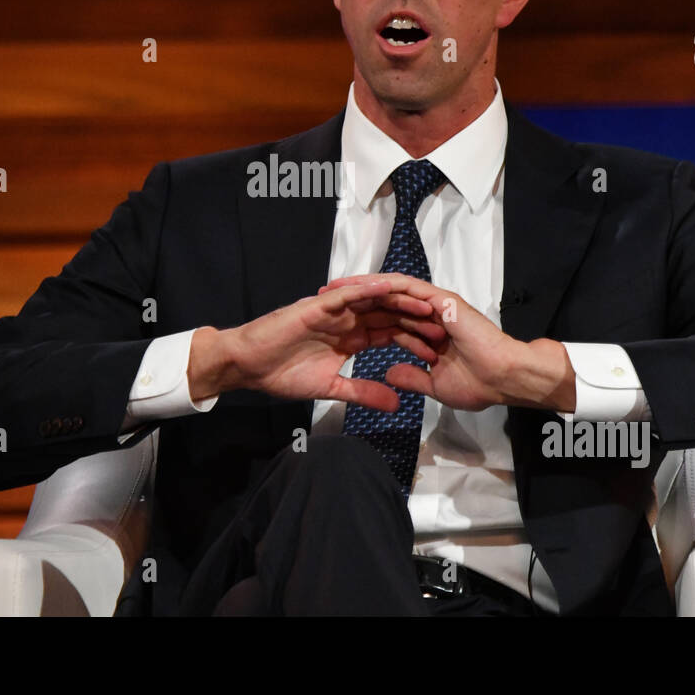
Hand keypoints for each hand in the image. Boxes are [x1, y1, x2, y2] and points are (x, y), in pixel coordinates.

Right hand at [209, 278, 445, 411]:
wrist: (250, 365)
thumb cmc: (282, 374)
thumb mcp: (332, 389)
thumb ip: (363, 392)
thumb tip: (396, 404)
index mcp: (351, 338)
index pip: (390, 334)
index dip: (414, 340)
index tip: (440, 351)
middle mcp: (347, 320)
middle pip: (390, 314)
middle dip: (417, 320)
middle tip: (445, 327)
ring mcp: (334, 310)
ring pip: (374, 300)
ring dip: (401, 301)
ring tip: (427, 304)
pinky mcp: (319, 304)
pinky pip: (349, 294)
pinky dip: (369, 290)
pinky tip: (390, 289)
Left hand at [319, 273, 575, 412]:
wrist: (503, 378)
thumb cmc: (478, 383)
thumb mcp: (435, 385)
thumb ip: (412, 377)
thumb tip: (390, 375)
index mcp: (426, 330)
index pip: (385, 320)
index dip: (358, 320)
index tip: (331, 324)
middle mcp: (428, 312)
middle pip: (382, 299)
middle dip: (352, 298)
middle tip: (321, 296)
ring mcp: (435, 303)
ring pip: (391, 288)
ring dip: (362, 286)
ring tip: (334, 286)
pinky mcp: (441, 299)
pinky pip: (406, 287)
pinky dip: (383, 285)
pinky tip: (360, 284)